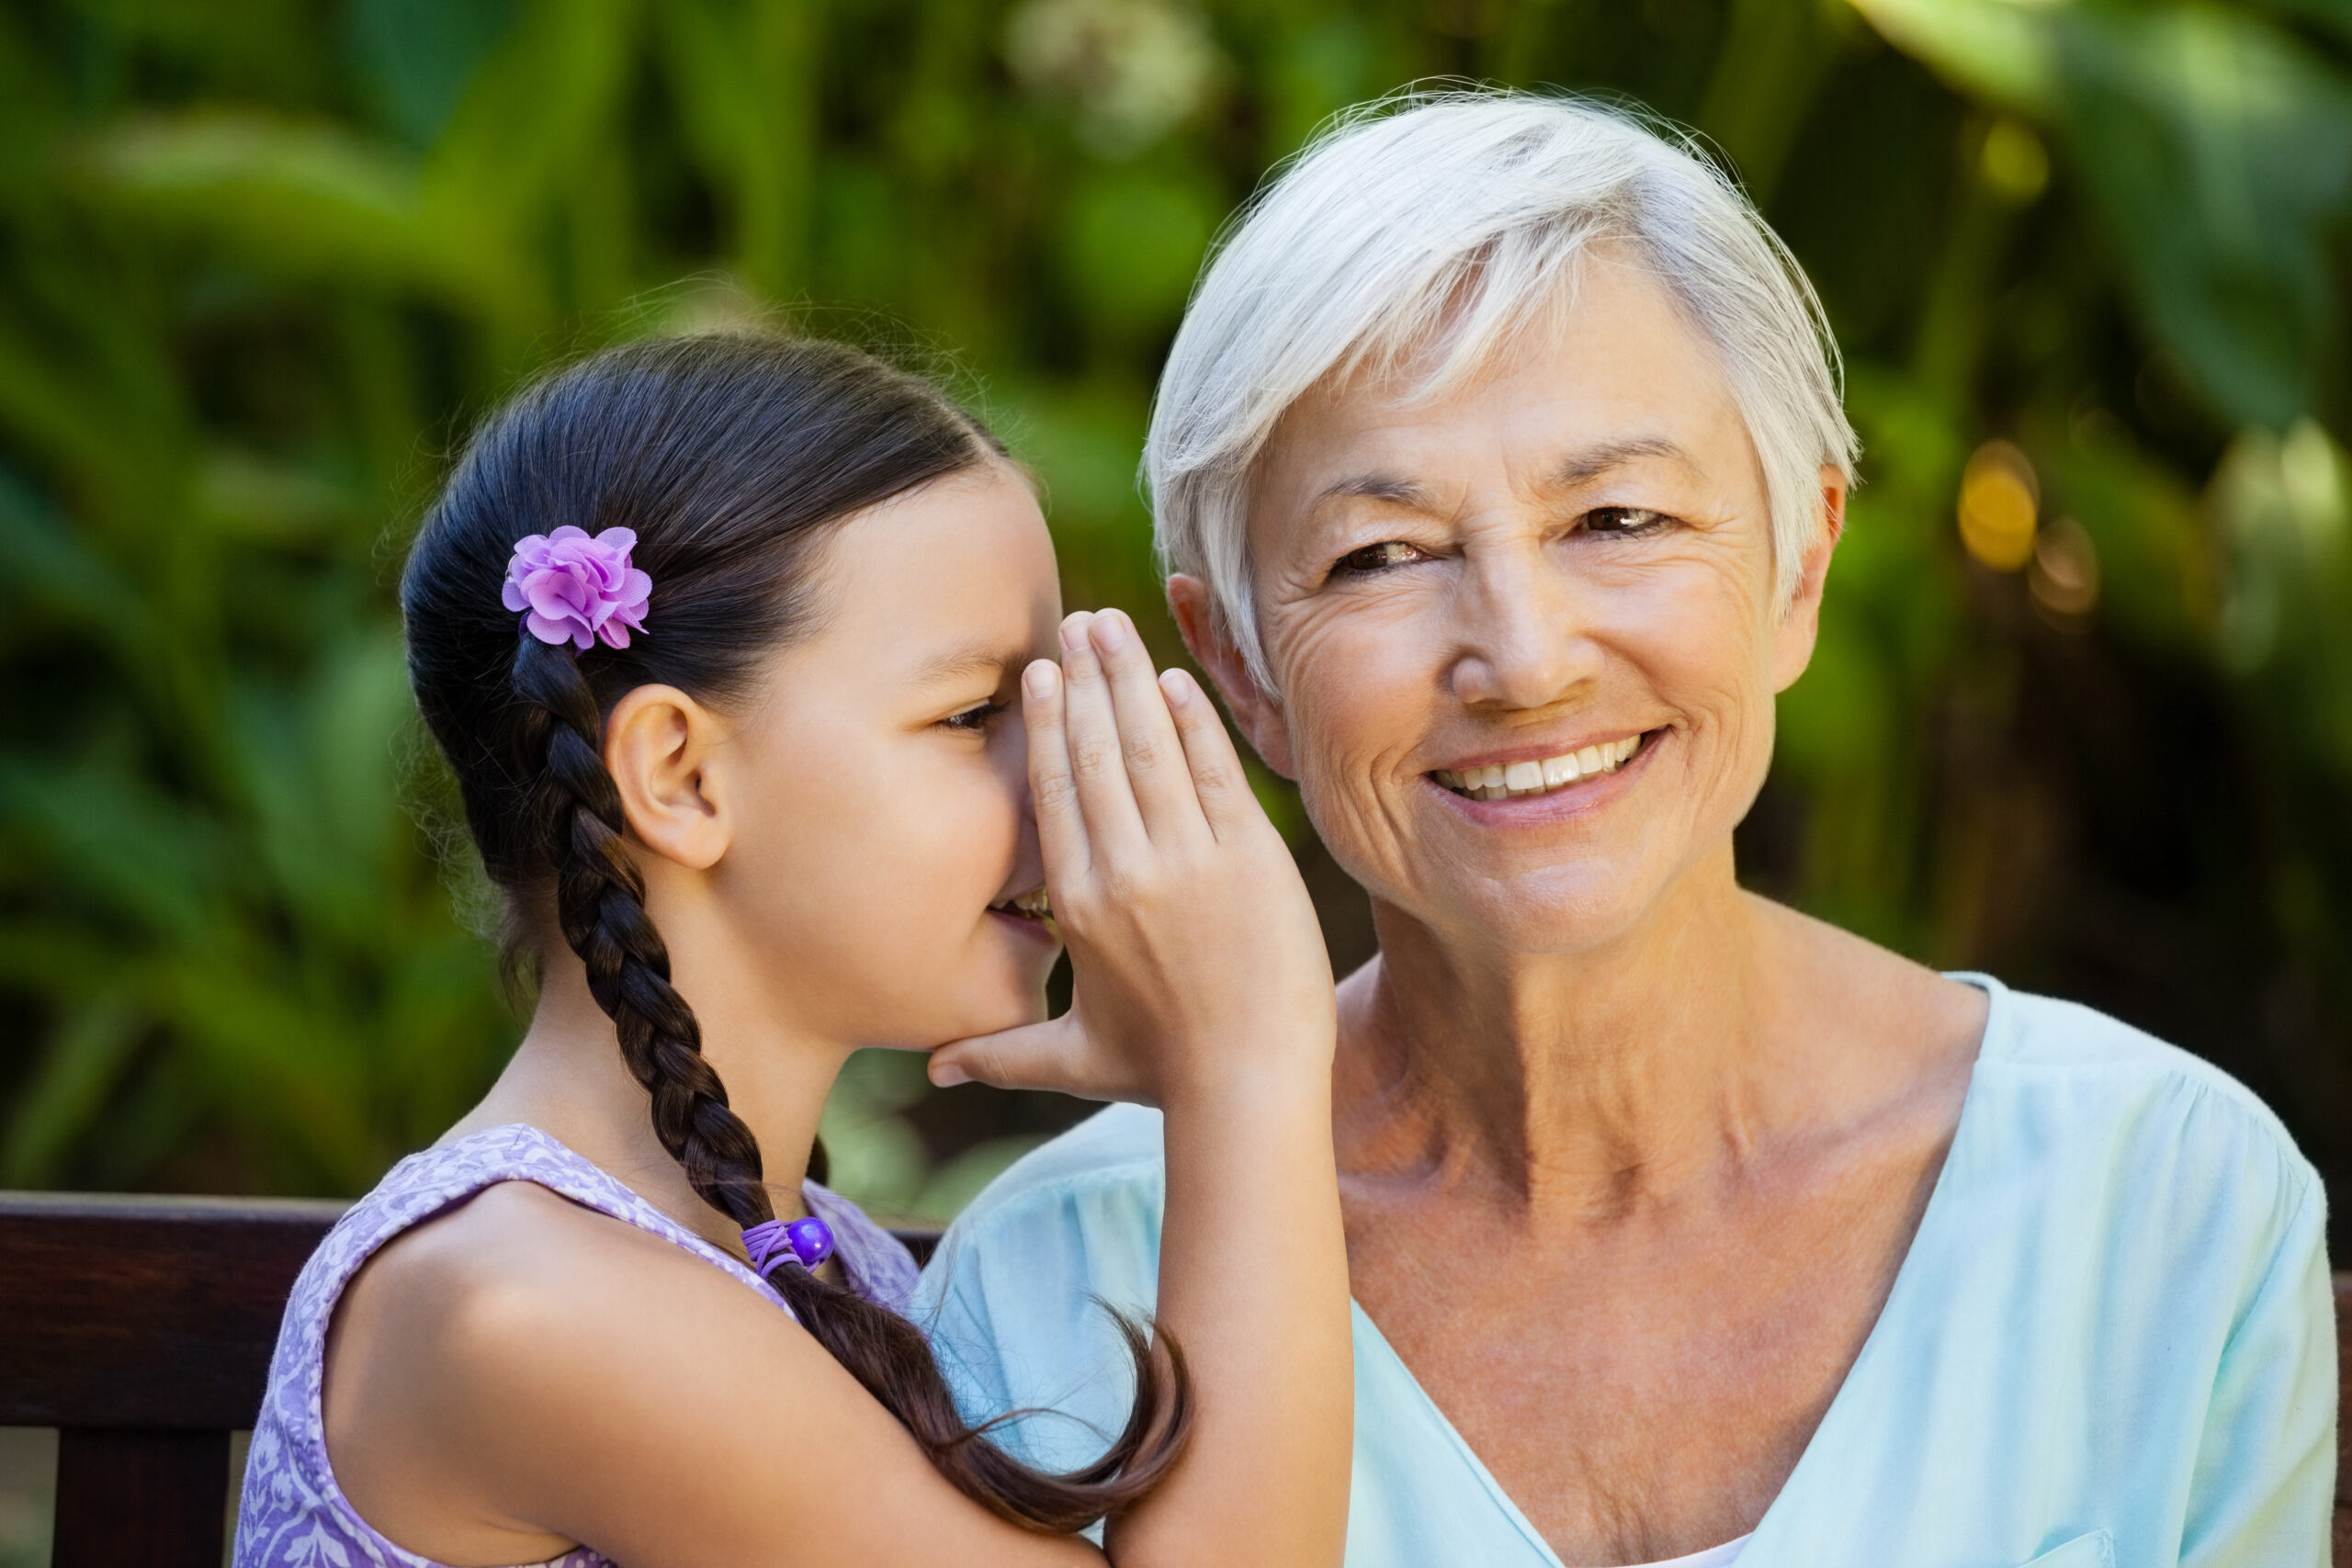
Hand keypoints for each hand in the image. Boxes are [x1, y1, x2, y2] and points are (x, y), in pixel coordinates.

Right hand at [929, 608, 1334, 1108]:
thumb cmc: (1164, 1076)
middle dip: (1084, 680)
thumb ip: (999, 1054)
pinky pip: (1213, 771)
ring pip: (1150, 748)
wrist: (1248, 1087)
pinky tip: (1176, 678)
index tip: (1040, 674)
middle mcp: (1124, 871)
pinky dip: (1194, 721)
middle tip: (1076, 622)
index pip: (1054, 793)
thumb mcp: (1073, 1061)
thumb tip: (932, 1072)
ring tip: (1115, 627)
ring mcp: (1188, 859)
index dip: (1047, 726)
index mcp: (1076, 905)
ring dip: (1130, 679)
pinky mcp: (1248, 857)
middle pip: (1097, 754)